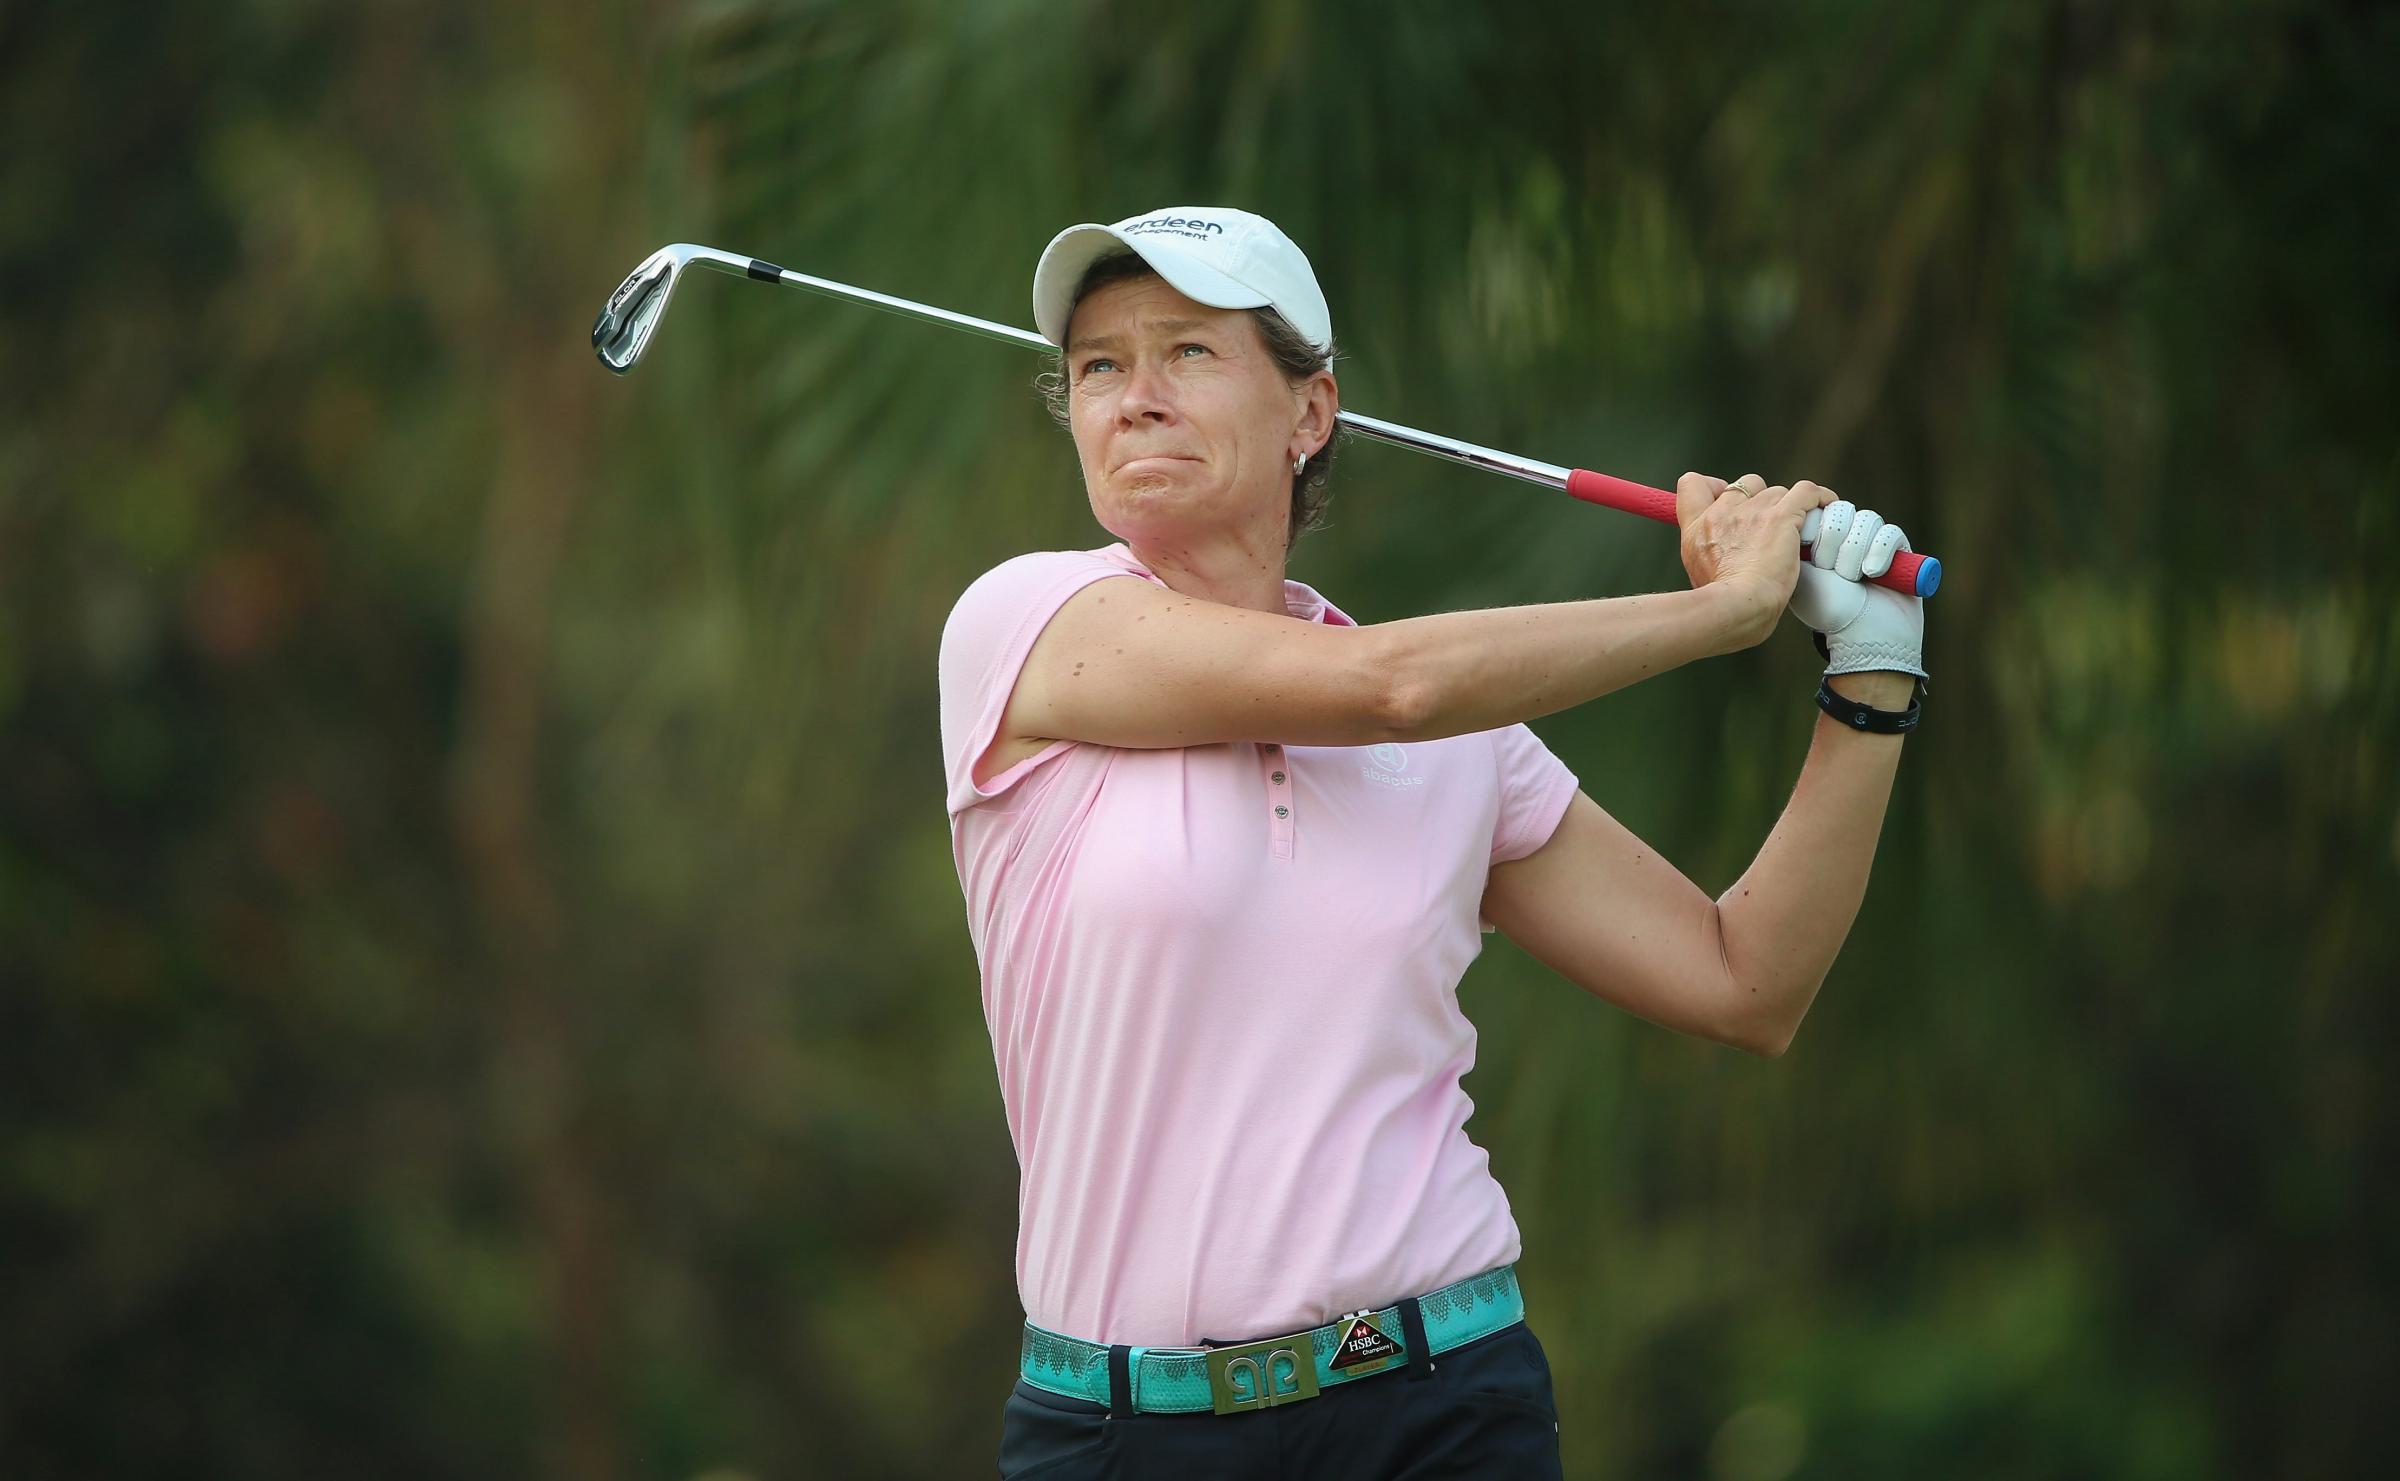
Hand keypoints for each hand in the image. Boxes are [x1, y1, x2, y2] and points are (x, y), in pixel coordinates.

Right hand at [1676, 472, 1838, 641]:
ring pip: (1777, 492)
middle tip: (1771, 528)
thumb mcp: (1697, 579)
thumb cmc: (1720, 608)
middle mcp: (1721, 513)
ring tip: (1800, 532)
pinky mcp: (1780, 517)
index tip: (1726, 504)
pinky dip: (1818, 497)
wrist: (1735, 608)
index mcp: (1696, 529)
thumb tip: (1724, 566)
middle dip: (1760, 500)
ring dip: (1789, 508)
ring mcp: (1751, 512)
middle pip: (1746, 484)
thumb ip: (1709, 561)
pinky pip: (1806, 492)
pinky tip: (1825, 505)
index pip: (1693, 484)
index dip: (1713, 488)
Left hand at [1788, 498, 1926, 678]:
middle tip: (1828, 569)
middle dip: (1833, 541)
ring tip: (1850, 578)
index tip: (1808, 552)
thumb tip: (1800, 509)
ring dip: (1854, 550)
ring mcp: (1875, 543)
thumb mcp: (1801, 571)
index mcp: (1822, 539)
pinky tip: (1871, 573)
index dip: (1816, 524)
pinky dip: (1879, 551)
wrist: (1859, 636)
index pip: (1820, 506)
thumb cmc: (1826, 609)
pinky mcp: (1901, 552)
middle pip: (1842, 510)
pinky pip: (1891, 533)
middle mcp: (1848, 538)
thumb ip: (1797, 537)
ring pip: (1866, 519)